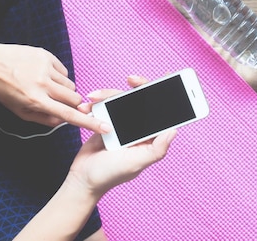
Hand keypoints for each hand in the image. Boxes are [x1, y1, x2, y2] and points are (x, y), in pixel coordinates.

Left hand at [0, 42, 110, 133]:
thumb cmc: (2, 90)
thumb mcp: (19, 112)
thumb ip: (44, 119)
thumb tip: (64, 121)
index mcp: (36, 101)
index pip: (69, 115)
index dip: (90, 122)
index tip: (106, 127)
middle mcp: (43, 84)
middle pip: (75, 98)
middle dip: (73, 104)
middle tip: (59, 102)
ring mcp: (45, 68)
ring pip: (70, 85)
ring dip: (63, 89)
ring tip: (45, 87)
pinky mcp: (46, 55)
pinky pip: (63, 71)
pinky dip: (58, 76)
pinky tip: (43, 75)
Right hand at [67, 75, 176, 196]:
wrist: (82, 179)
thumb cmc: (110, 175)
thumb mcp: (137, 163)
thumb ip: (157, 148)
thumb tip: (174, 130)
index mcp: (149, 138)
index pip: (160, 113)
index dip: (165, 95)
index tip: (167, 78)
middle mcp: (137, 129)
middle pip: (141, 100)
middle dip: (137, 87)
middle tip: (131, 79)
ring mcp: (121, 124)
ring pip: (120, 100)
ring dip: (108, 95)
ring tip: (95, 98)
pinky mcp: (105, 122)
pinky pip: (104, 106)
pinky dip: (95, 104)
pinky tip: (88, 105)